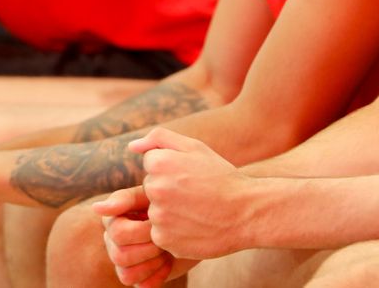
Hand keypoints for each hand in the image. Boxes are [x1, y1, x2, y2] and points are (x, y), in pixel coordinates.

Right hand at [94, 187, 178, 287]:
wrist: (193, 221)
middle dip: (150, 248)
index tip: (160, 222)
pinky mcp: (138, 277)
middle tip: (166, 238)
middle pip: (120, 256)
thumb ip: (125, 199)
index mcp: (113, 219)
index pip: (118, 234)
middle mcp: (113, 242)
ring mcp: (124, 261)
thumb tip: (96, 208)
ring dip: (153, 263)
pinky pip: (141, 286)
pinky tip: (167, 262)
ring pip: (127, 275)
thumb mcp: (151, 195)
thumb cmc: (171, 203)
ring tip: (167, 249)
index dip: (143, 232)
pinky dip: (158, 276)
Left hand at [124, 128, 252, 261]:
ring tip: (197, 211)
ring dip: (170, 212)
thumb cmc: (221, 177)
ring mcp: (159, 217)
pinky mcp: (164, 240)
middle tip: (195, 194)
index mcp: (160, 163)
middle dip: (168, 189)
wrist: (247, 212)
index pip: (151, 164)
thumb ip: (160, 139)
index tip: (190, 175)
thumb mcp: (195, 148)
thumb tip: (132, 146)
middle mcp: (156, 189)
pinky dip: (174, 232)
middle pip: (151, 188)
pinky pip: (161, 234)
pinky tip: (195, 226)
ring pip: (155, 212)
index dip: (172, 168)